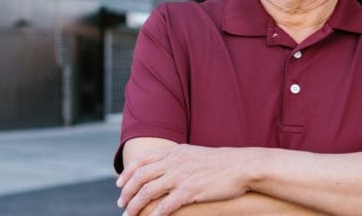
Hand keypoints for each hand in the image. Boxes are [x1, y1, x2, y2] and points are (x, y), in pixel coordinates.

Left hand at [116, 145, 250, 215]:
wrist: (241, 166)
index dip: (127, 173)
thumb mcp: (194, 154)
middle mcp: (173, 162)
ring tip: (129, 215)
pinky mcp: (189, 191)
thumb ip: (177, 159)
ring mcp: (180, 176)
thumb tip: (164, 167)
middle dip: (126, 192)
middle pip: (140, 177)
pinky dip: (154, 215)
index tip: (120, 184)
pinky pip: (165, 206)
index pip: (142, 160)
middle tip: (121, 203)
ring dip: (135, 206)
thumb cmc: (221, 163)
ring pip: (147, 192)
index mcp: (174, 152)